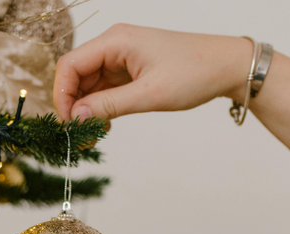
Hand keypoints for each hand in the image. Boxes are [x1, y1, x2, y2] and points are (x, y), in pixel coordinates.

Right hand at [54, 25, 252, 121]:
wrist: (227, 67)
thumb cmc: (195, 73)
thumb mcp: (150, 94)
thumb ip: (110, 106)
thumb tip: (76, 118)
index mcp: (116, 41)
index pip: (70, 65)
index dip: (62, 95)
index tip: (68, 124)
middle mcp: (114, 45)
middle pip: (76, 75)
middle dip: (73, 106)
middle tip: (79, 136)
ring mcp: (121, 58)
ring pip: (88, 84)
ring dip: (86, 110)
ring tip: (92, 135)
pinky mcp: (130, 70)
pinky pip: (103, 89)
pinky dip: (100, 108)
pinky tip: (104, 125)